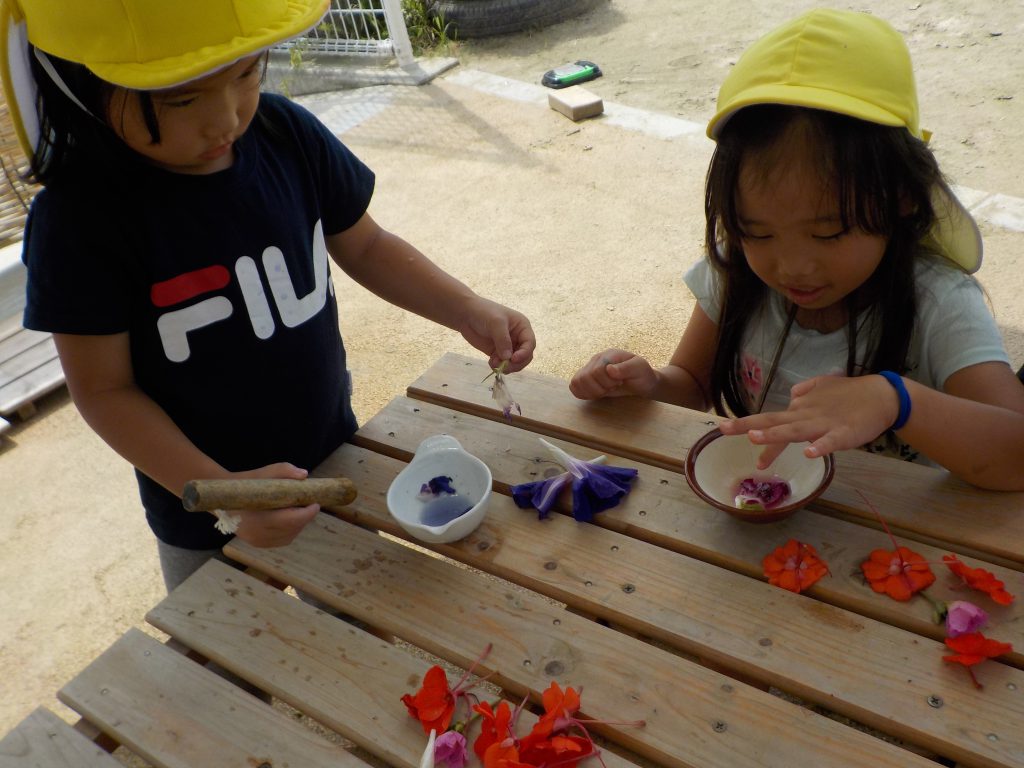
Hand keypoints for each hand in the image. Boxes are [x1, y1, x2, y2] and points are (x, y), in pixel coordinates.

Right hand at [216, 462, 319, 547]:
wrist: (222, 497)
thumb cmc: (246, 482)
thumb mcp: (265, 472)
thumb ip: (285, 471)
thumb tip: (304, 475)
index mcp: (260, 517)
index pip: (291, 520)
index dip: (307, 513)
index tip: (316, 504)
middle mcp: (258, 532)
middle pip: (292, 529)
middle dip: (305, 518)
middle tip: (310, 506)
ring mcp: (256, 540)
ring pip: (288, 537)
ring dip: (298, 526)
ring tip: (300, 512)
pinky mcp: (256, 543)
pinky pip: (280, 541)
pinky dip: (289, 532)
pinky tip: (290, 521)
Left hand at [457, 297, 535, 371]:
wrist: (466, 314)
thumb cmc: (483, 312)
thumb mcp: (495, 322)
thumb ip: (503, 340)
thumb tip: (508, 358)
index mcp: (522, 327)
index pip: (530, 343)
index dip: (524, 353)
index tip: (513, 359)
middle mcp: (518, 338)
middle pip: (525, 356)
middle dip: (516, 363)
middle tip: (504, 367)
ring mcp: (508, 346)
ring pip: (515, 362)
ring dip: (507, 366)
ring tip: (494, 363)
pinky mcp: (497, 352)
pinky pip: (503, 364)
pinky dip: (498, 366)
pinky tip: (491, 363)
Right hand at [569, 349, 657, 399]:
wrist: (642, 382)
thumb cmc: (642, 374)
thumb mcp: (639, 369)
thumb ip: (626, 368)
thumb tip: (609, 369)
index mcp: (607, 355)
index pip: (596, 371)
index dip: (607, 382)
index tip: (619, 383)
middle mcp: (596, 360)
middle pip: (584, 377)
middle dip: (599, 388)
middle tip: (612, 388)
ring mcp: (589, 369)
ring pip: (576, 381)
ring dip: (590, 391)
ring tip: (604, 391)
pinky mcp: (587, 379)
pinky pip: (574, 386)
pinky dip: (582, 393)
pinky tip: (595, 394)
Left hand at [718, 374, 898, 467]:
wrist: (883, 395)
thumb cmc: (850, 395)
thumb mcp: (822, 389)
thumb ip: (805, 392)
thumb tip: (791, 395)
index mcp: (800, 409)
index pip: (772, 420)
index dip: (750, 427)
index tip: (726, 432)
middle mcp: (806, 415)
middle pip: (774, 420)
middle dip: (748, 425)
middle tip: (723, 428)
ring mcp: (824, 424)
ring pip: (796, 429)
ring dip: (776, 434)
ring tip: (755, 437)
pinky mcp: (844, 433)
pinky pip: (831, 441)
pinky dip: (820, 446)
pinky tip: (810, 453)